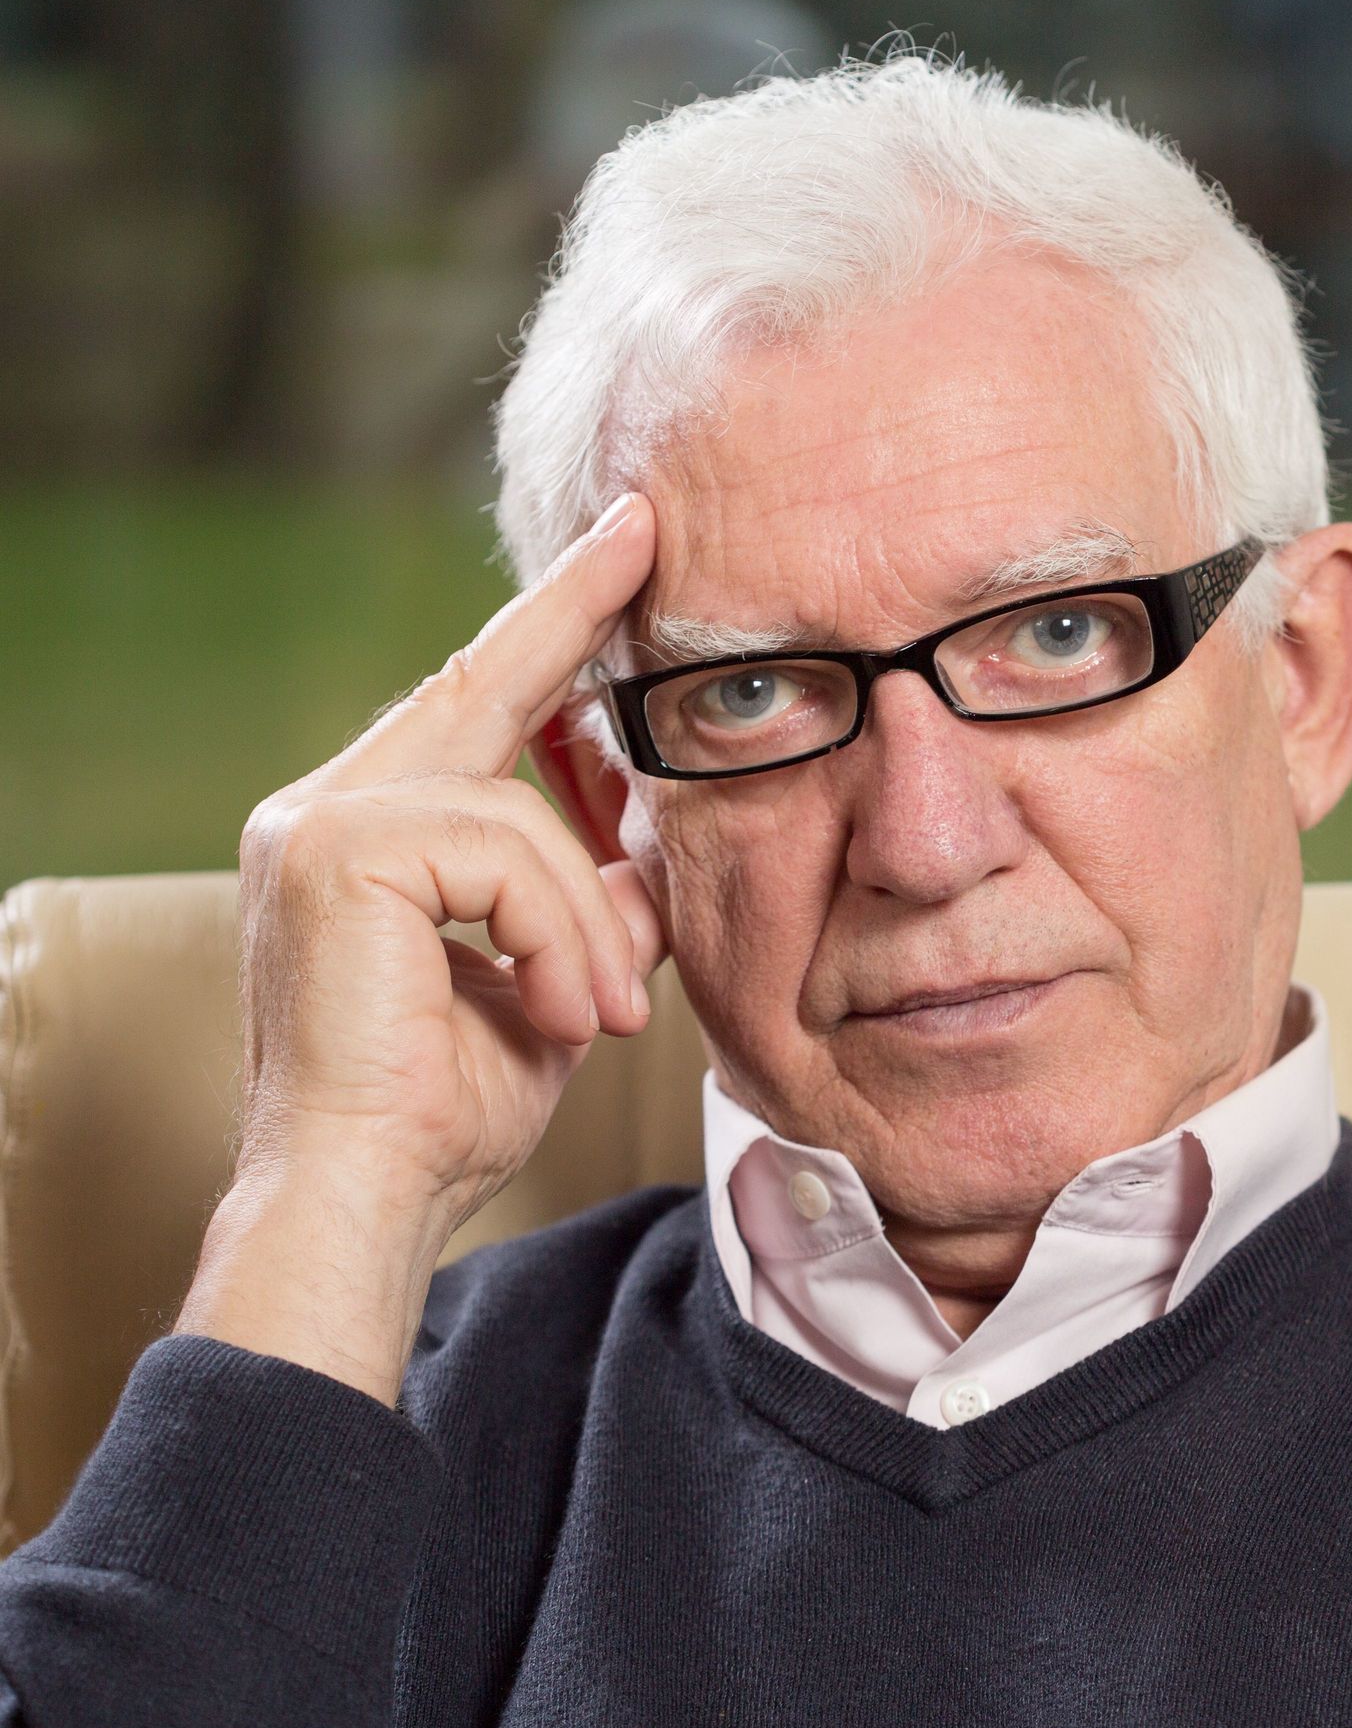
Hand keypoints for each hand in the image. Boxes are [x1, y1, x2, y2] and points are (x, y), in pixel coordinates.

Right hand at [175, 493, 661, 1402]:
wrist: (368, 1200)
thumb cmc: (445, 1110)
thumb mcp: (553, 985)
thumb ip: (592, 903)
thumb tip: (656, 842)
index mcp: (370, 838)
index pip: (473, 707)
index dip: (547, 629)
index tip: (616, 552)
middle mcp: (326, 809)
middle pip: (477, 683)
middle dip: (569, 609)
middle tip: (644, 527)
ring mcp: (319, 825)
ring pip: (520, 810)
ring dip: (585, 921)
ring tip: (598, 1015)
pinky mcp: (336, 854)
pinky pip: (507, 855)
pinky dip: (559, 937)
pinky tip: (561, 1013)